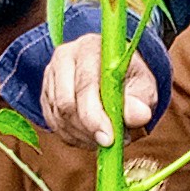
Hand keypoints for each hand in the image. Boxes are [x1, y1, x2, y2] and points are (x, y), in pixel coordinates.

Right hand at [39, 30, 165, 145]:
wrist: (116, 74)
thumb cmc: (130, 78)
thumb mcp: (143, 86)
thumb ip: (141, 100)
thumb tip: (139, 116)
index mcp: (90, 48)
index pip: (85, 84)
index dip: (94, 116)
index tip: (109, 139)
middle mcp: (64, 58)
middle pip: (66, 103)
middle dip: (88, 130)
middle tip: (109, 143)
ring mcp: (51, 76)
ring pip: (58, 117)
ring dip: (82, 135)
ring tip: (105, 138)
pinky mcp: (46, 95)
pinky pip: (54, 124)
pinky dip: (73, 136)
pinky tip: (91, 136)